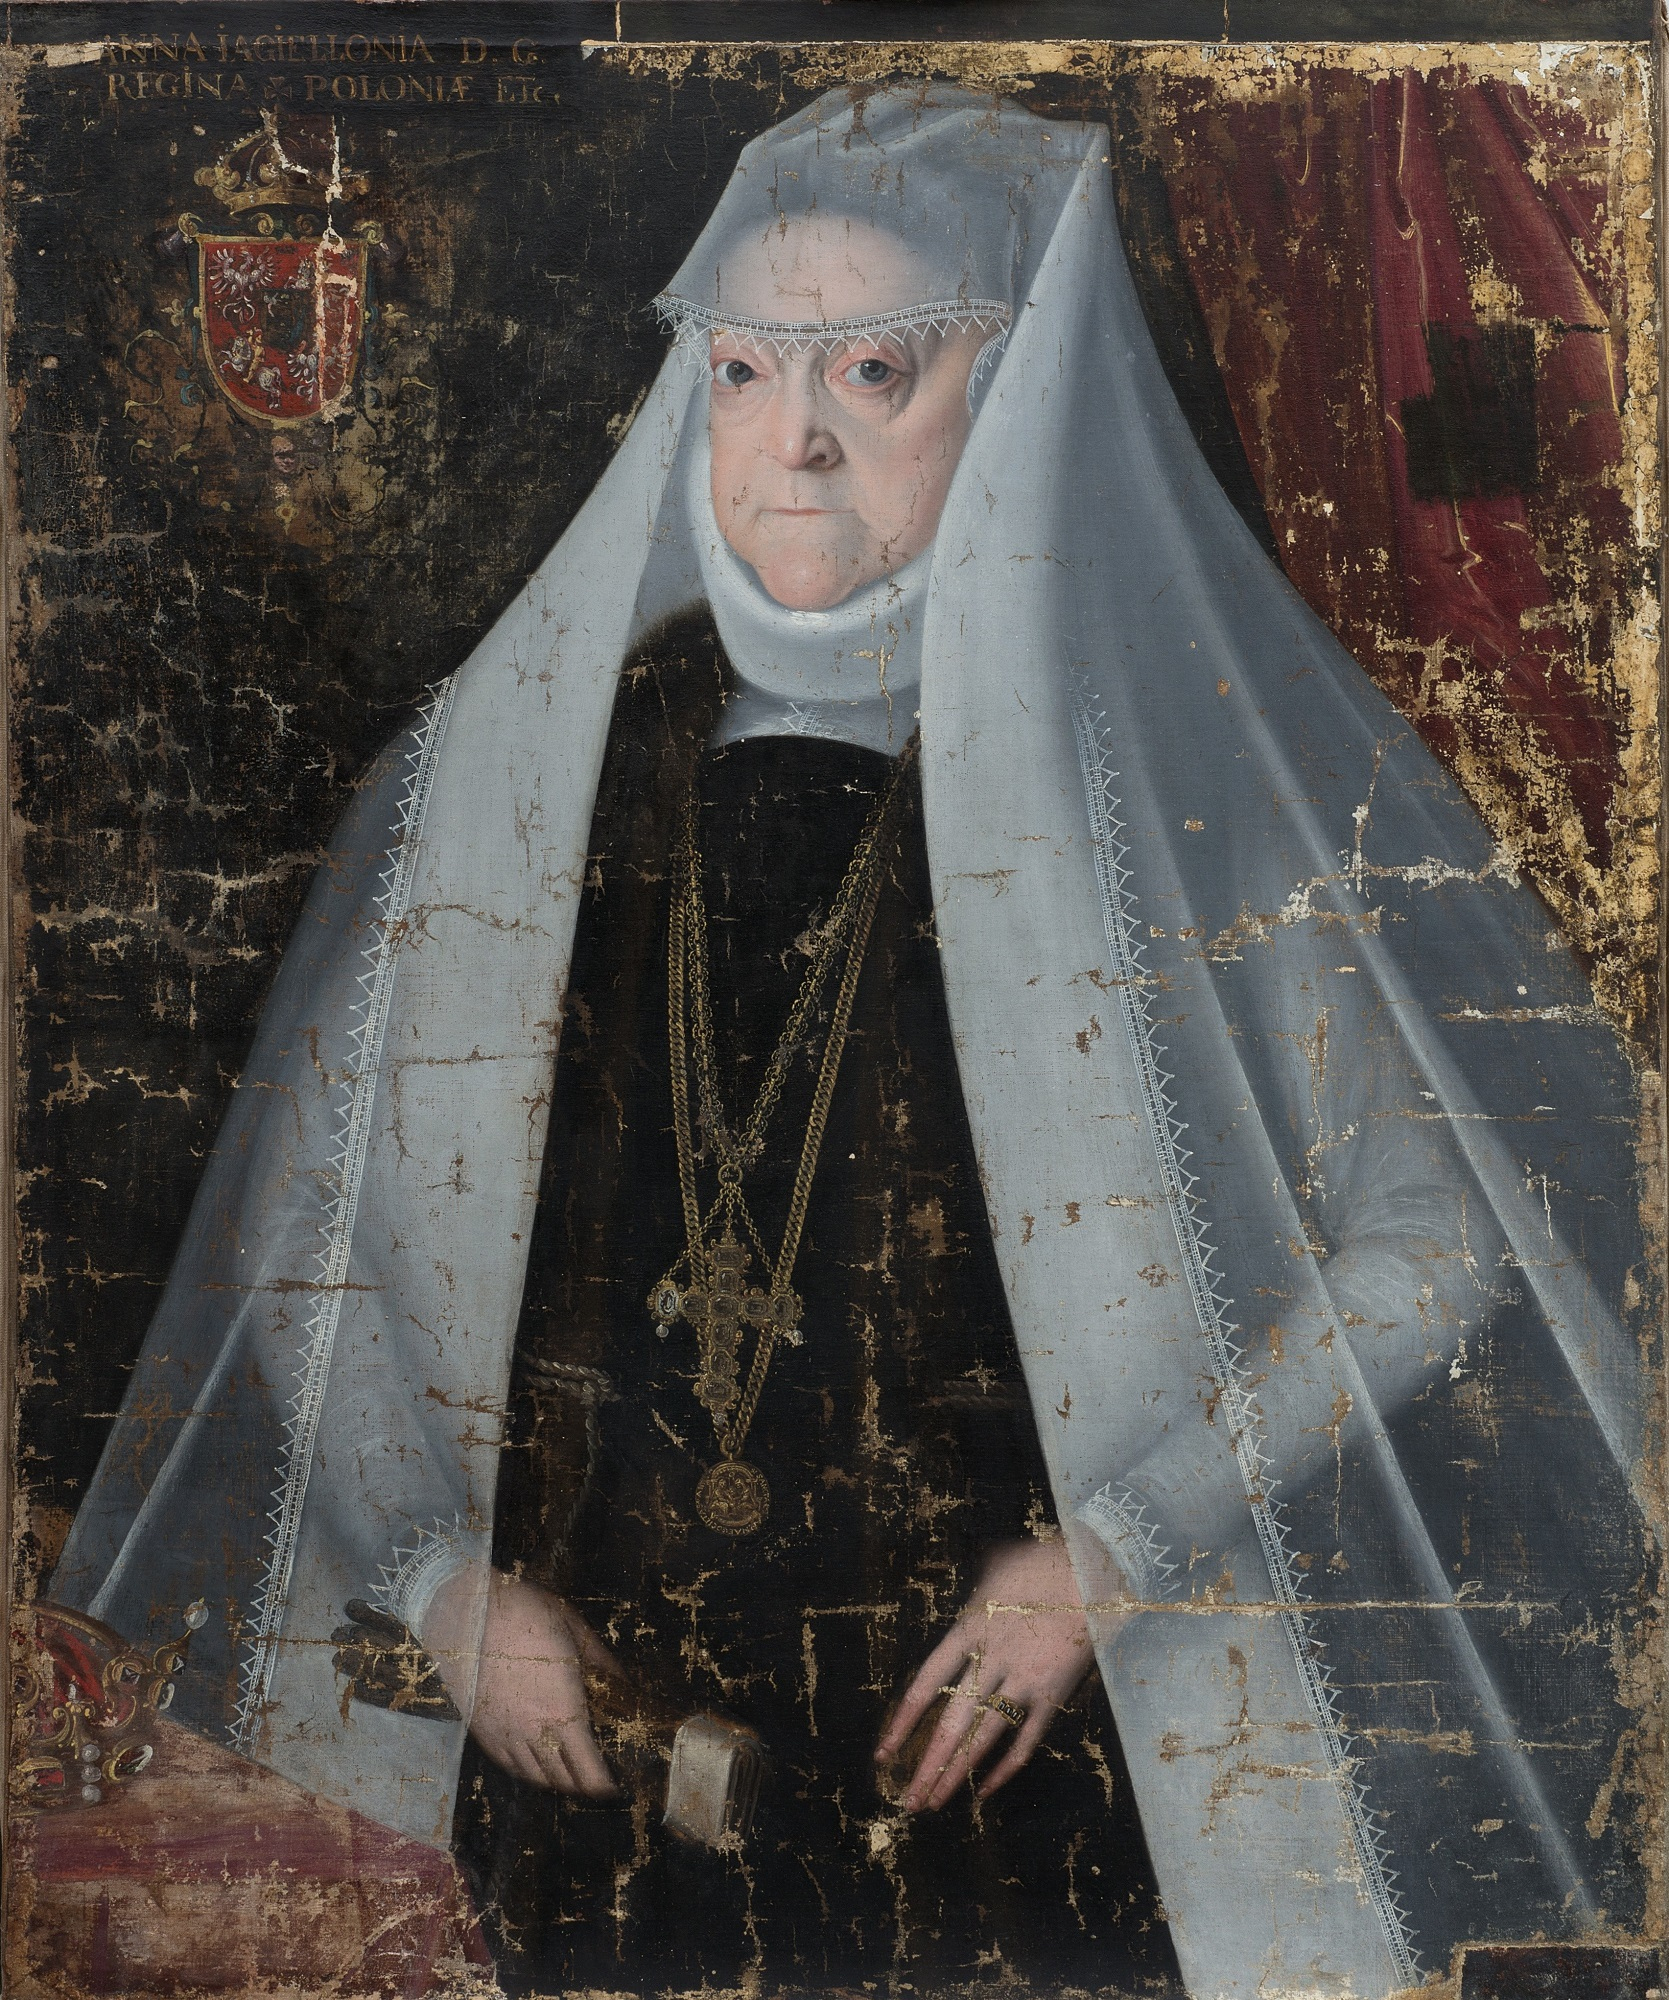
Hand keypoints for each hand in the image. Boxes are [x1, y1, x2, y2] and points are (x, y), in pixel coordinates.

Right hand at [425, 1566, 620, 1796]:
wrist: (463, 1611)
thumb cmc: (524, 1613)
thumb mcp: (574, 1628)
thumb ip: (602, 1662)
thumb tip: (625, 1685)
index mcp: (562, 1709)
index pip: (586, 1768)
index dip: (602, 1785)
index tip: (613, 1788)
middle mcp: (533, 1731)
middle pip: (562, 1779)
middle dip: (582, 1786)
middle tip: (596, 1781)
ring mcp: (503, 1734)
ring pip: (534, 1777)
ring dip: (555, 1781)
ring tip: (569, 1776)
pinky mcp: (481, 1730)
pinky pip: (508, 1766)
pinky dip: (527, 1773)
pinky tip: (535, 1765)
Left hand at [875, 1535, 1096, 1810]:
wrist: (1093, 1572)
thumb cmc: (1044, 1563)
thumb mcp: (997, 1567)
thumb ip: (974, 1589)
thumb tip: (964, 1591)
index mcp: (970, 1629)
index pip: (927, 1682)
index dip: (904, 1721)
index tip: (884, 1752)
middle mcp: (990, 1660)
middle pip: (951, 1723)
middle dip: (927, 1766)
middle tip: (908, 1802)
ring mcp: (1022, 1682)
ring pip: (983, 1739)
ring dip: (957, 1774)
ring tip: (935, 1804)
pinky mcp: (1052, 1697)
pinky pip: (1025, 1741)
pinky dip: (1006, 1768)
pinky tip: (987, 1791)